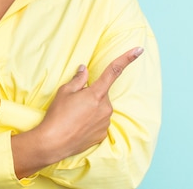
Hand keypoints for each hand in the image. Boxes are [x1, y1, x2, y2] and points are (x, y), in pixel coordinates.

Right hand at [36, 46, 144, 160]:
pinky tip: (78, 126)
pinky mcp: (103, 134)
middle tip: (74, 103)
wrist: (53, 143)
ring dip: (91, 109)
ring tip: (74, 117)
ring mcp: (106, 122)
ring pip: (101, 108)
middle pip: (101, 94)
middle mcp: (105, 107)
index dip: (127, 59)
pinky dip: (91, 121)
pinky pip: (100, 122)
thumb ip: (78, 79)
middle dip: (91, 95)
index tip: (139, 49)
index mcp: (96, 94)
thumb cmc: (57, 115)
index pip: (114, 71)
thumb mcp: (64, 92)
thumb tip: (84, 69)